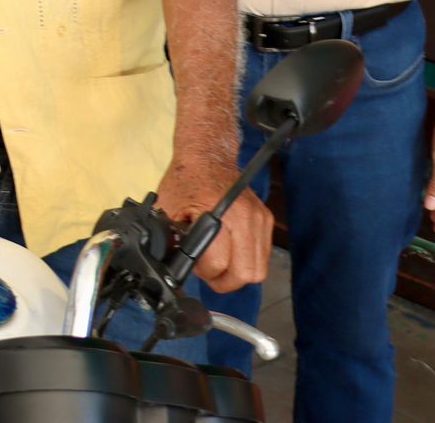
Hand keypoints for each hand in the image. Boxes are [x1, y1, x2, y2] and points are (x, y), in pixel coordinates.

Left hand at [156, 156, 272, 292]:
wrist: (208, 154)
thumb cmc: (186, 179)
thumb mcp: (168, 209)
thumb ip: (171, 240)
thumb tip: (172, 266)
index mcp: (218, 214)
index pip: (219, 264)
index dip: (205, 272)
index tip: (195, 264)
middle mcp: (244, 217)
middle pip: (246, 274)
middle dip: (225, 280)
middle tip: (209, 271)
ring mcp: (259, 218)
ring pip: (258, 269)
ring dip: (238, 272)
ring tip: (220, 262)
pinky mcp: (266, 219)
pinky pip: (263, 254)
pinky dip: (248, 260)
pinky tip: (231, 251)